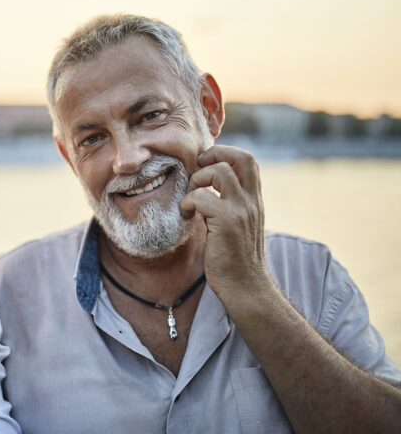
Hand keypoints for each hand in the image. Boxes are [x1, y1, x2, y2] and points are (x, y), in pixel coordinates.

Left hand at [179, 145, 268, 300]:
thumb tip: (206, 190)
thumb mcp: (237, 226)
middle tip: (197, 171)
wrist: (246, 288)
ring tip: (191, 200)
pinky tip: (187, 216)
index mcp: (255, 200)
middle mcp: (252, 201)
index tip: (205, 166)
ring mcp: (242, 210)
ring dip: (197, 180)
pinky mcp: (227, 222)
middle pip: (242, 156)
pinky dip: (187, 202)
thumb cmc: (236, 260)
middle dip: (214, 154)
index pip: (248, 161)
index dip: (225, 154)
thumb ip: (228, 206)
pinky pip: (201, 196)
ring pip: (219, 171)